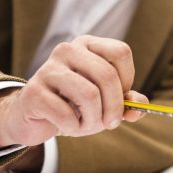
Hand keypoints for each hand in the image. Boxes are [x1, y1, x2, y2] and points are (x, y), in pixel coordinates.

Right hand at [0, 35, 145, 151]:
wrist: (32, 118)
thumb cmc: (74, 106)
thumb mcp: (104, 102)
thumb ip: (126, 103)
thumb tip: (139, 108)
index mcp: (88, 45)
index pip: (120, 52)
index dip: (127, 79)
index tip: (121, 98)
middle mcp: (68, 50)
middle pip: (107, 75)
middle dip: (114, 107)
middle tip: (110, 123)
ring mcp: (48, 68)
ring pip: (89, 95)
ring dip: (94, 120)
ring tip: (87, 126)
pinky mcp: (34, 91)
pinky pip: (66, 113)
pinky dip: (73, 127)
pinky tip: (68, 127)